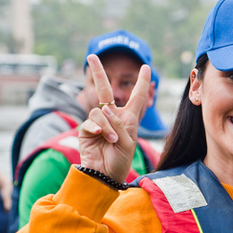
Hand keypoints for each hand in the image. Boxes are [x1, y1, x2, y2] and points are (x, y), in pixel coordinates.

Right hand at [78, 54, 150, 181]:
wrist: (105, 175)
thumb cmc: (120, 161)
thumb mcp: (127, 142)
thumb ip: (118, 123)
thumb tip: (104, 108)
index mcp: (129, 119)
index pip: (136, 97)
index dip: (141, 82)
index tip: (146, 67)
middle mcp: (113, 117)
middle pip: (105, 90)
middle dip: (99, 73)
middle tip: (92, 56)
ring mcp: (98, 123)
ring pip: (100, 110)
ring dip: (108, 125)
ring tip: (112, 140)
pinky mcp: (86, 130)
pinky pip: (92, 121)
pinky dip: (99, 129)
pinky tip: (102, 137)